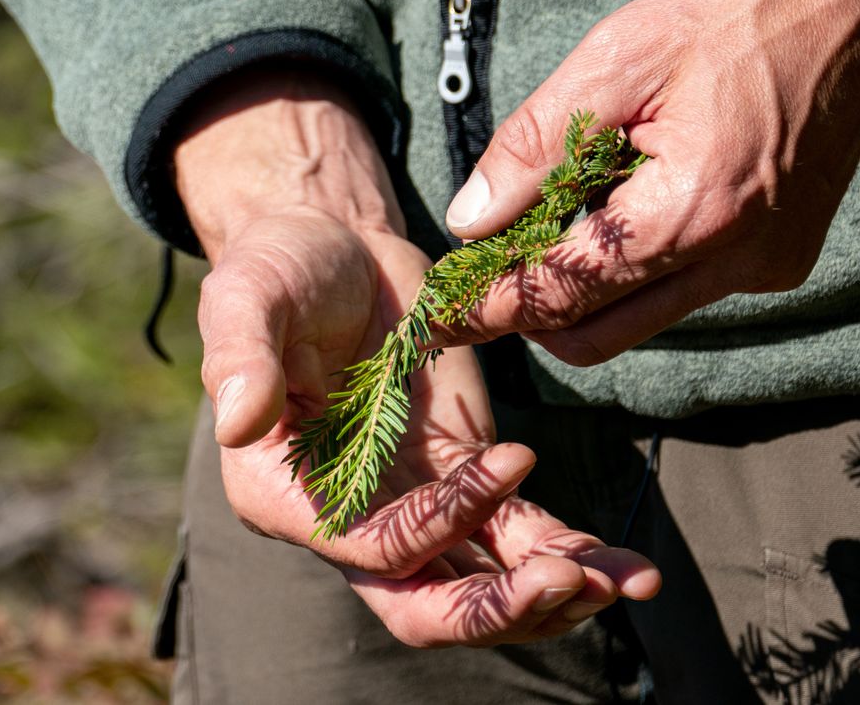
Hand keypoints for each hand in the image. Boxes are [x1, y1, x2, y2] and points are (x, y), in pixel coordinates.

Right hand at [175, 69, 660, 645]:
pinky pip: (517, 535)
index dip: (432, 530)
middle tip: (568, 583)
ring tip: (625, 582)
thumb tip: (233, 422)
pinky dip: (568, 554)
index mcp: (287, 492)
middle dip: (494, 610)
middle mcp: (350, 517)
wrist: (339, 250)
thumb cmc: (280, 269)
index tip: (504, 464)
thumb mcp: (246, 295)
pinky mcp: (467, 476)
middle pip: (421, 604)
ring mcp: (415, 503)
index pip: (365, 549)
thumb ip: (238, 356)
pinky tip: (626, 566)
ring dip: (548, 597)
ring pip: (480, 586)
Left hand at [440, 0, 859, 361]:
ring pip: (636, 319)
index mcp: (692, 210)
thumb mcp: (620, 57)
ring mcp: (761, 269)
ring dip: (579, 293)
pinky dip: (632, 269)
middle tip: (481, 279)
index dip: (490, 309)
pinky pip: (679, 293)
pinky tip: (621, 209)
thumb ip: (537, 146)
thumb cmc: (739, 11)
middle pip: (596, 334)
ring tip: (546, 231)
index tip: (439, 321)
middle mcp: (733, 261)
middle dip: (528, 314)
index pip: (563, 291)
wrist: (859, 2)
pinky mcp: (777, 263)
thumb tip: (469, 220)